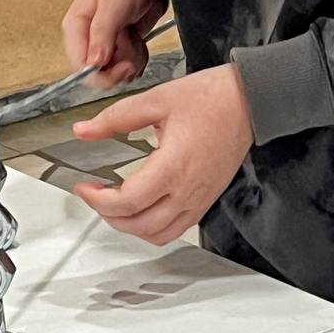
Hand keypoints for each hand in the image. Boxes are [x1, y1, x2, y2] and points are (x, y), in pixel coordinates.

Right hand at [61, 0, 167, 91]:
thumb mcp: (113, 3)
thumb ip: (103, 32)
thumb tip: (94, 62)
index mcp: (76, 27)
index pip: (79, 65)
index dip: (102, 73)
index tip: (123, 65)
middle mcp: (87, 40)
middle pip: (98, 74)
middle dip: (119, 65)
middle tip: (132, 45)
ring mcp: (105, 46)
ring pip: (115, 73)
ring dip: (131, 60)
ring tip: (134, 37)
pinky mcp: (120, 49)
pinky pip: (128, 68)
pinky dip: (138, 58)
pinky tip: (138, 40)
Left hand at [71, 65, 253, 245]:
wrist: (248, 101)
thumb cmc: (211, 98)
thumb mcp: (157, 99)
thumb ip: (116, 118)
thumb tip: (84, 130)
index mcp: (172, 167)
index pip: (126, 202)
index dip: (97, 200)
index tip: (84, 187)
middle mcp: (186, 191)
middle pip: (138, 225)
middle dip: (108, 215)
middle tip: (94, 194)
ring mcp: (198, 199)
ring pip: (157, 234)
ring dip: (130, 226)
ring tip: (115, 204)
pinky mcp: (206, 199)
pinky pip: (176, 229)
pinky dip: (153, 228)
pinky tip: (143, 207)